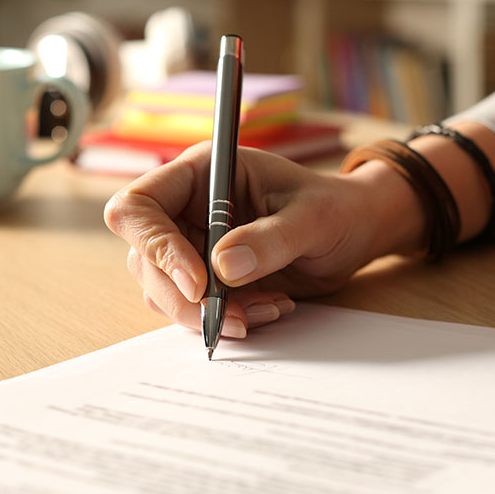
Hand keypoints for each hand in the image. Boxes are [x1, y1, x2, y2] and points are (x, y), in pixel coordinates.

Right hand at [104, 144, 421, 336]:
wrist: (355, 234)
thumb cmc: (336, 209)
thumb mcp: (314, 218)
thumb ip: (271, 239)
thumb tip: (222, 267)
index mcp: (201, 173)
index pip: (140, 206)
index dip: (157, 246)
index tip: (199, 283)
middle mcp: (186, 208)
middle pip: (144, 257)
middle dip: (184, 297)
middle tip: (234, 318)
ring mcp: (191, 245)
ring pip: (162, 290)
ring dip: (207, 313)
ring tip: (265, 309)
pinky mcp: (205, 278)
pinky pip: (191, 308)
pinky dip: (224, 320)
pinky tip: (268, 308)